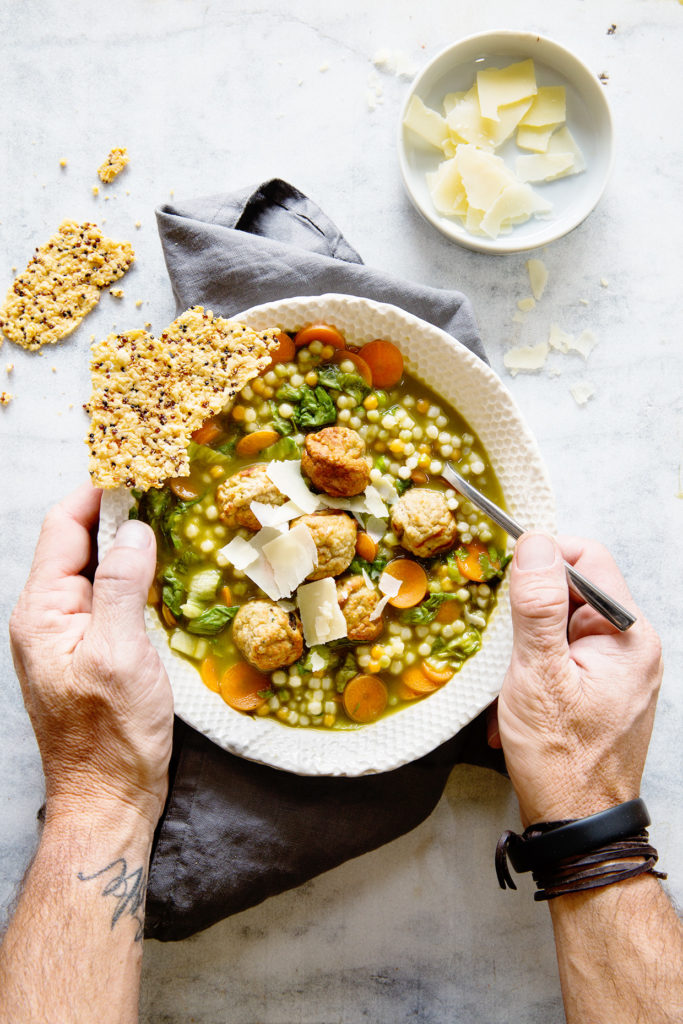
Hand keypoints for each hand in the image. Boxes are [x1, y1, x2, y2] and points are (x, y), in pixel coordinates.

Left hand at [9, 484, 173, 830]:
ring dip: (130, 544)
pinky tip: (166, 573)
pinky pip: (110, 598)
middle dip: (119, 512)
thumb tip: (136, 528)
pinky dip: (135, 577)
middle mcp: (48, 616)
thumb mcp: (119, 654)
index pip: (64, 528)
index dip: (98, 491)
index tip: (141, 467)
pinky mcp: (91, 651)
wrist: (109, 800)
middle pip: (79, 543)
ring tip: (174, 520)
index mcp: (42, 611)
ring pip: (98, 570)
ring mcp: (69, 635)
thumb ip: (123, 585)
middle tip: (169, 489)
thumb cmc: (112, 736)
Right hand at [491, 534, 661, 825]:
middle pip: (572, 592)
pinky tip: (519, 706)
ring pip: (560, 627)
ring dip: (526, 651)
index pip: (587, 556)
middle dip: (529, 616)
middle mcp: (632, 645)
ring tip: (511, 688)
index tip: (506, 578)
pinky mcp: (603, 688)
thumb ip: (537, 605)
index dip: (543, 558)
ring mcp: (619, 668)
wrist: (577, 825)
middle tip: (505, 649)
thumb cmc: (561, 758)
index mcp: (628, 633)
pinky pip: (563, 658)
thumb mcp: (537, 674)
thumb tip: (534, 542)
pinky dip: (535, 674)